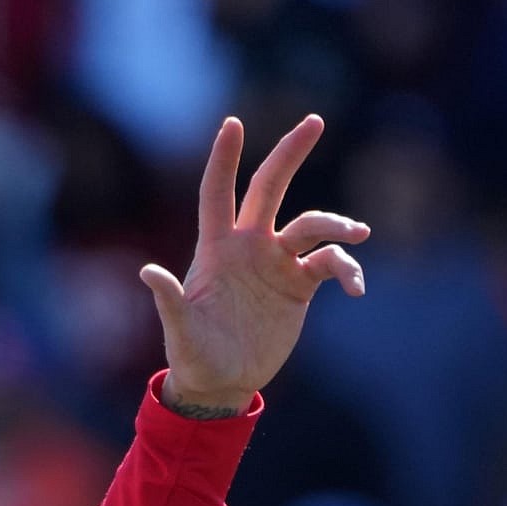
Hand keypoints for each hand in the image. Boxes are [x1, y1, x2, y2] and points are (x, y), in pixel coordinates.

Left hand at [147, 116, 367, 416]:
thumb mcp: (180, 331)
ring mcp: (277, 262)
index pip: (217, 193)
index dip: (224, 160)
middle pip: (271, 187)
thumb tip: (147, 272)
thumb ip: (169, 301)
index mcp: (216, 248)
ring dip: (336, 225)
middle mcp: (249, 246)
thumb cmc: (193, 355)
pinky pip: (331, 264)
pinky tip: (356, 288)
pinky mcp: (300, 285)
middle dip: (290, 153)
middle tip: (314, 121)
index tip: (232, 123)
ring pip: (311, 224)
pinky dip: (347, 270)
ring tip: (359, 234)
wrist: (221, 383)